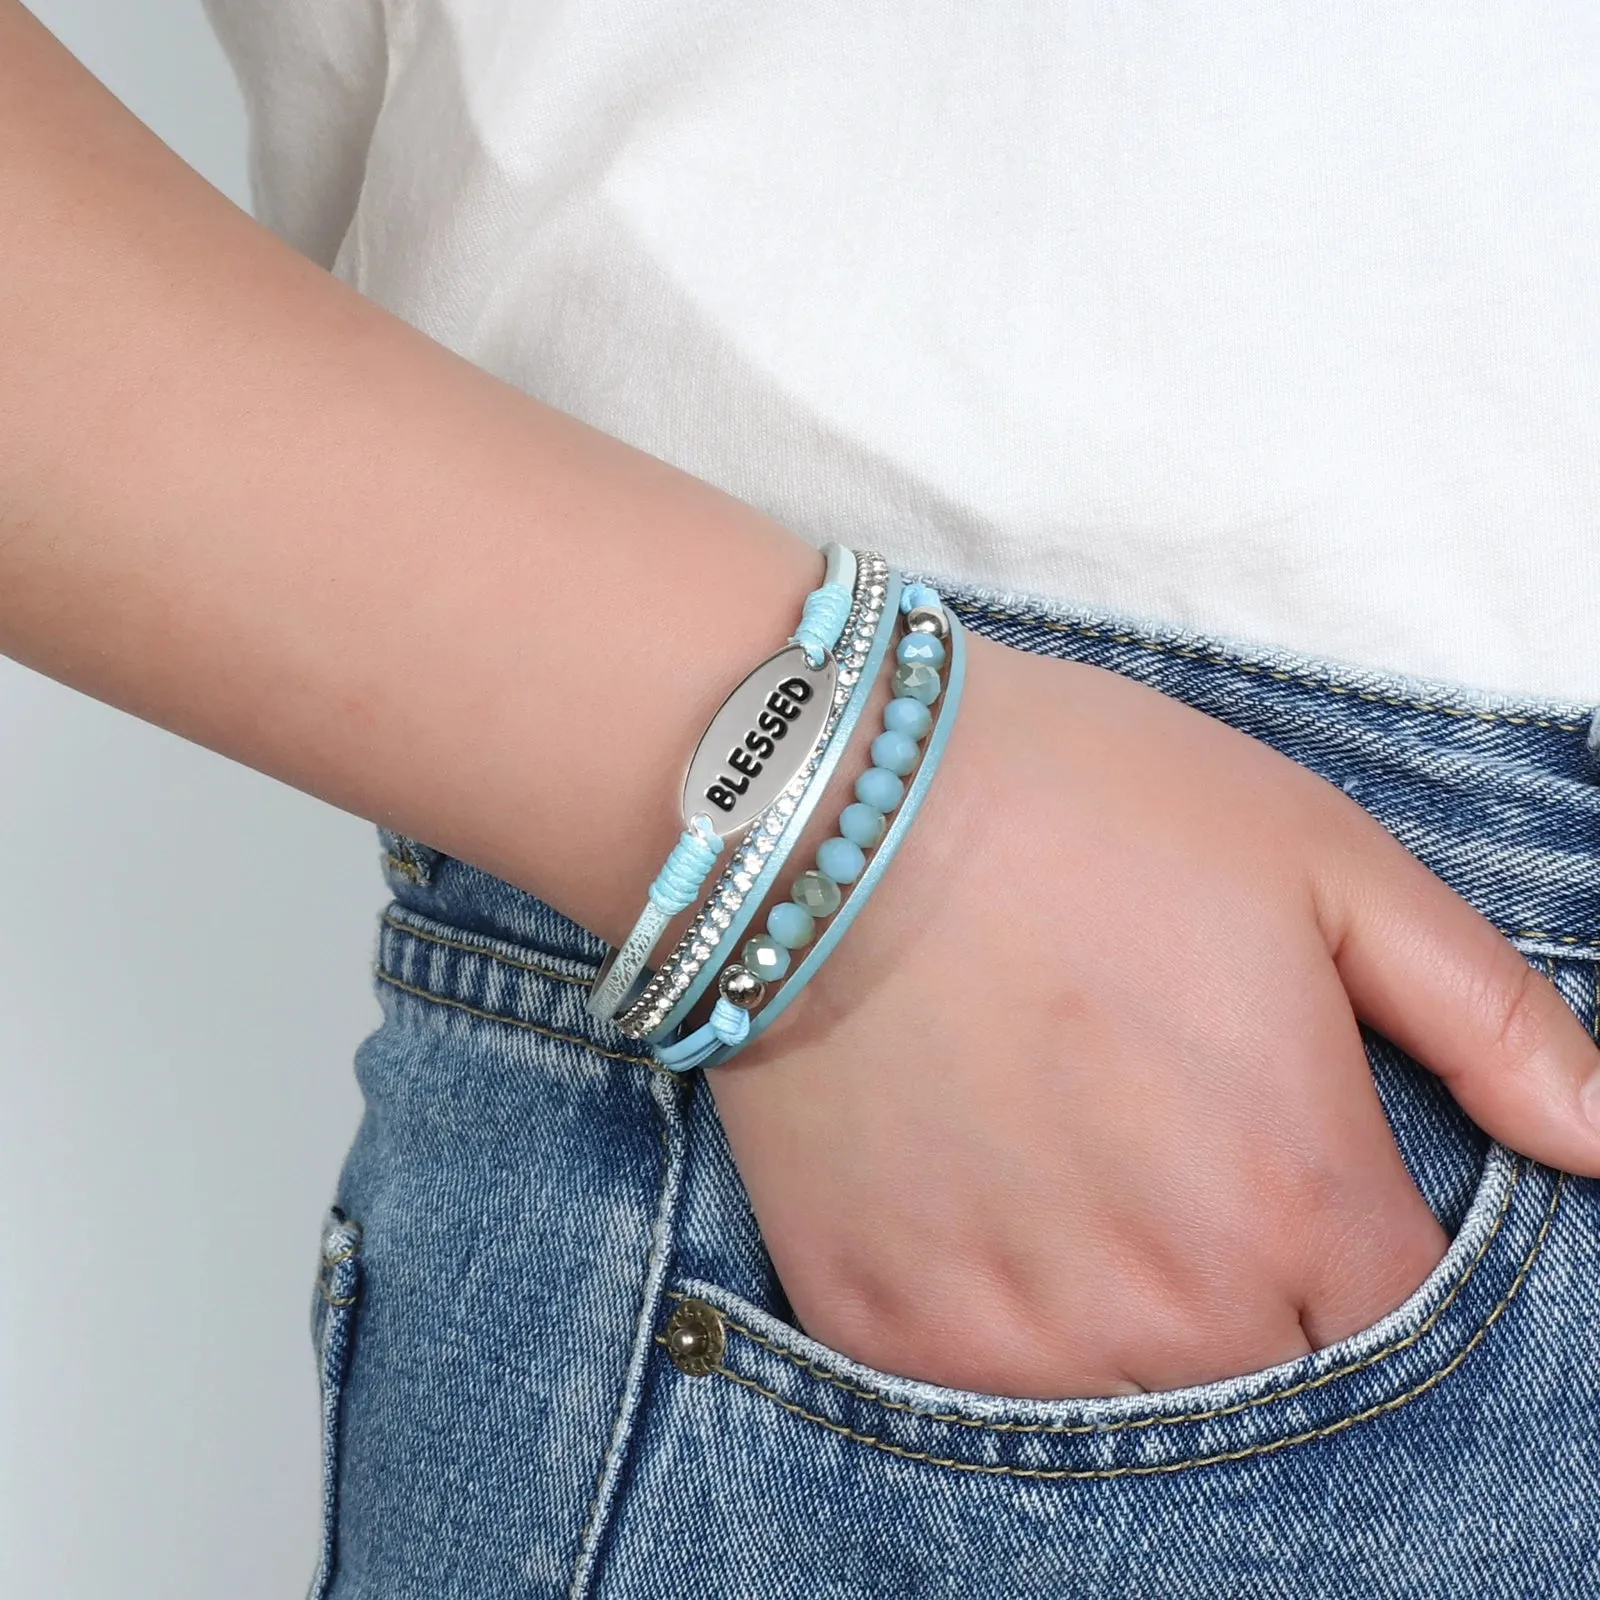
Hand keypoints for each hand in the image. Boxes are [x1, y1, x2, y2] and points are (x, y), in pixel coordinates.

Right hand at [705, 632, 1599, 1398]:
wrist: (830, 803)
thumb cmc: (1084, 804)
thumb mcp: (1321, 861)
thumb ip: (1489, 1018)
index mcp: (1294, 1198)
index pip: (1396, 1322)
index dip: (1352, 1233)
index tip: (1285, 1153)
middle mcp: (1164, 1305)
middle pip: (1263, 1372)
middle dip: (1243, 1272)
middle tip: (1158, 1133)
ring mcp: (1008, 1331)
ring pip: (1124, 1397)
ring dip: (1118, 1305)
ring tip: (1060, 1156)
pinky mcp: (881, 1322)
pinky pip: (976, 1394)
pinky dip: (993, 1314)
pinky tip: (971, 1189)